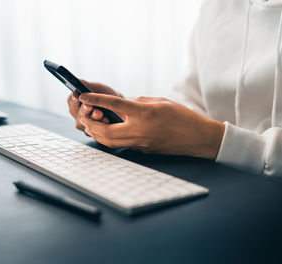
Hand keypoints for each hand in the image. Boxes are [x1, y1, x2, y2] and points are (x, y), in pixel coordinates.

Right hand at [67, 80, 121, 131]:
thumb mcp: (98, 88)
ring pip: (85, 123)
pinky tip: (106, 121)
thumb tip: (78, 81)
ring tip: (100, 113)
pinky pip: (94, 131)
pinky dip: (100, 126)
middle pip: (77, 113)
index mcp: (77, 102)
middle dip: (84, 109)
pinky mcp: (93, 133)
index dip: (73, 98)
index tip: (77, 96)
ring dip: (93, 118)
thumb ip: (88, 85)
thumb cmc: (107, 97)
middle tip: (89, 106)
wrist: (121, 108)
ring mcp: (85, 125)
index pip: (71, 101)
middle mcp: (78, 114)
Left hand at [79, 94, 224, 159]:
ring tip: (92, 125)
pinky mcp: (143, 150)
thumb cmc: (183, 117)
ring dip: (98, 134)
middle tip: (84, 117)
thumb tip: (124, 106)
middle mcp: (140, 130)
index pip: (114, 106)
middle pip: (105, 131)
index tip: (83, 95)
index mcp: (145, 113)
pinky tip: (108, 132)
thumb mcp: (161, 101)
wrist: (198, 138)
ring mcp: (141, 143)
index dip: (96, 100)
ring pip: (110, 143)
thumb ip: (139, 102)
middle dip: (91, 125)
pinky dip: (110, 139)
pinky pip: (121, 145)